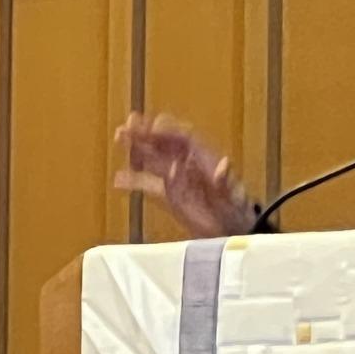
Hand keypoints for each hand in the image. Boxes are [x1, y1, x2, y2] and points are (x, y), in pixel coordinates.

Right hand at [114, 113, 257, 237]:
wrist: (232, 228)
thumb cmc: (237, 208)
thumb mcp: (235, 195)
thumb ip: (226, 180)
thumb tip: (223, 164)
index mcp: (204, 157)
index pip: (182, 137)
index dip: (166, 130)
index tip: (150, 127)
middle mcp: (186, 162)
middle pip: (162, 142)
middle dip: (145, 132)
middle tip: (126, 124)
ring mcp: (175, 177)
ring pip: (152, 158)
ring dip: (136, 148)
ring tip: (119, 137)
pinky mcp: (168, 194)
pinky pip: (148, 184)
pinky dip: (133, 181)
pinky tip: (118, 180)